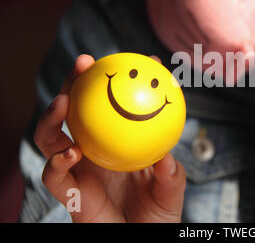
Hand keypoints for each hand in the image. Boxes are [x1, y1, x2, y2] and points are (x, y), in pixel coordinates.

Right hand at [34, 54, 185, 222]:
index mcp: (117, 140)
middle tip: (84, 61)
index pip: (117, 104)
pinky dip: (56, 160)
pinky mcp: (66, 190)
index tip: (146, 61)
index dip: (127, 80)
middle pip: (77, 109)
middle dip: (76, 82)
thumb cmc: (157, 213)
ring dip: (53, 115)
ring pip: (52, 135)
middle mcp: (93, 149)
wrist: (140, 240)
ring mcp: (77, 167)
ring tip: (65, 101)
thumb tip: (168, 155)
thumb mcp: (170, 189)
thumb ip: (171, 173)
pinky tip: (71, 152)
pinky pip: (52, 173)